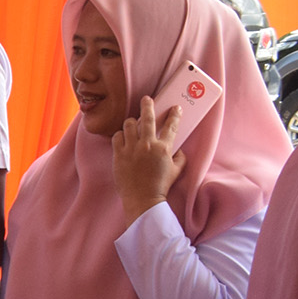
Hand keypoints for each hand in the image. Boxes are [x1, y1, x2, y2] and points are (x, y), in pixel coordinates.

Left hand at [111, 95, 184, 225]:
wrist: (143, 199)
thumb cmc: (160, 185)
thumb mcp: (177, 170)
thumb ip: (180, 157)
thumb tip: (178, 149)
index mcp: (164, 148)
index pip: (171, 125)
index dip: (174, 115)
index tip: (175, 108)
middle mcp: (147, 145)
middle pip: (147, 118)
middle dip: (148, 105)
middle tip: (146, 99)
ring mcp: (131, 149)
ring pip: (129, 124)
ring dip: (132, 122)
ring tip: (133, 123)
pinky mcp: (118, 155)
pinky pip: (117, 137)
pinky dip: (120, 135)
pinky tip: (123, 137)